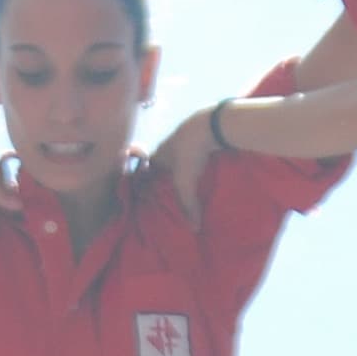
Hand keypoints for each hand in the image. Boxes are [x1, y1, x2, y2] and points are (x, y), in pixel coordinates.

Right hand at [148, 108, 217, 225]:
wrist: (209, 126)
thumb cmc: (189, 154)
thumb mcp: (186, 184)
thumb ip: (188, 206)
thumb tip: (195, 228)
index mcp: (158, 156)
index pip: (146, 172)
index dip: (147, 185)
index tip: (150, 199)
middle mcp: (167, 147)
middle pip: (162, 166)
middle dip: (164, 180)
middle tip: (169, 195)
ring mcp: (183, 140)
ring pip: (178, 159)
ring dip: (180, 171)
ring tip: (187, 186)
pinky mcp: (198, 137)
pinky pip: (192, 153)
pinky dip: (195, 162)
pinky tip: (203, 171)